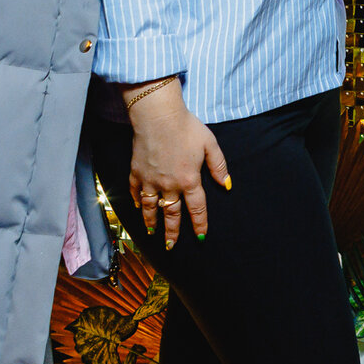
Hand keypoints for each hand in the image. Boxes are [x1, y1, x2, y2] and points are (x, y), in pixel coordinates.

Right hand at [124, 81, 228, 246]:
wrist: (158, 116)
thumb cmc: (187, 127)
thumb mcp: (210, 144)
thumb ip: (219, 166)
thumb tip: (227, 185)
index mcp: (190, 180)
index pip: (197, 208)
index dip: (199, 224)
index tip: (200, 236)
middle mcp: (170, 185)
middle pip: (172, 214)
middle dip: (172, 233)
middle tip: (171, 246)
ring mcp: (151, 181)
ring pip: (151, 208)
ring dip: (152, 223)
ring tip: (152, 233)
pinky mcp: (136, 173)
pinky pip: (137, 193)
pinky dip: (138, 202)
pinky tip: (140, 207)